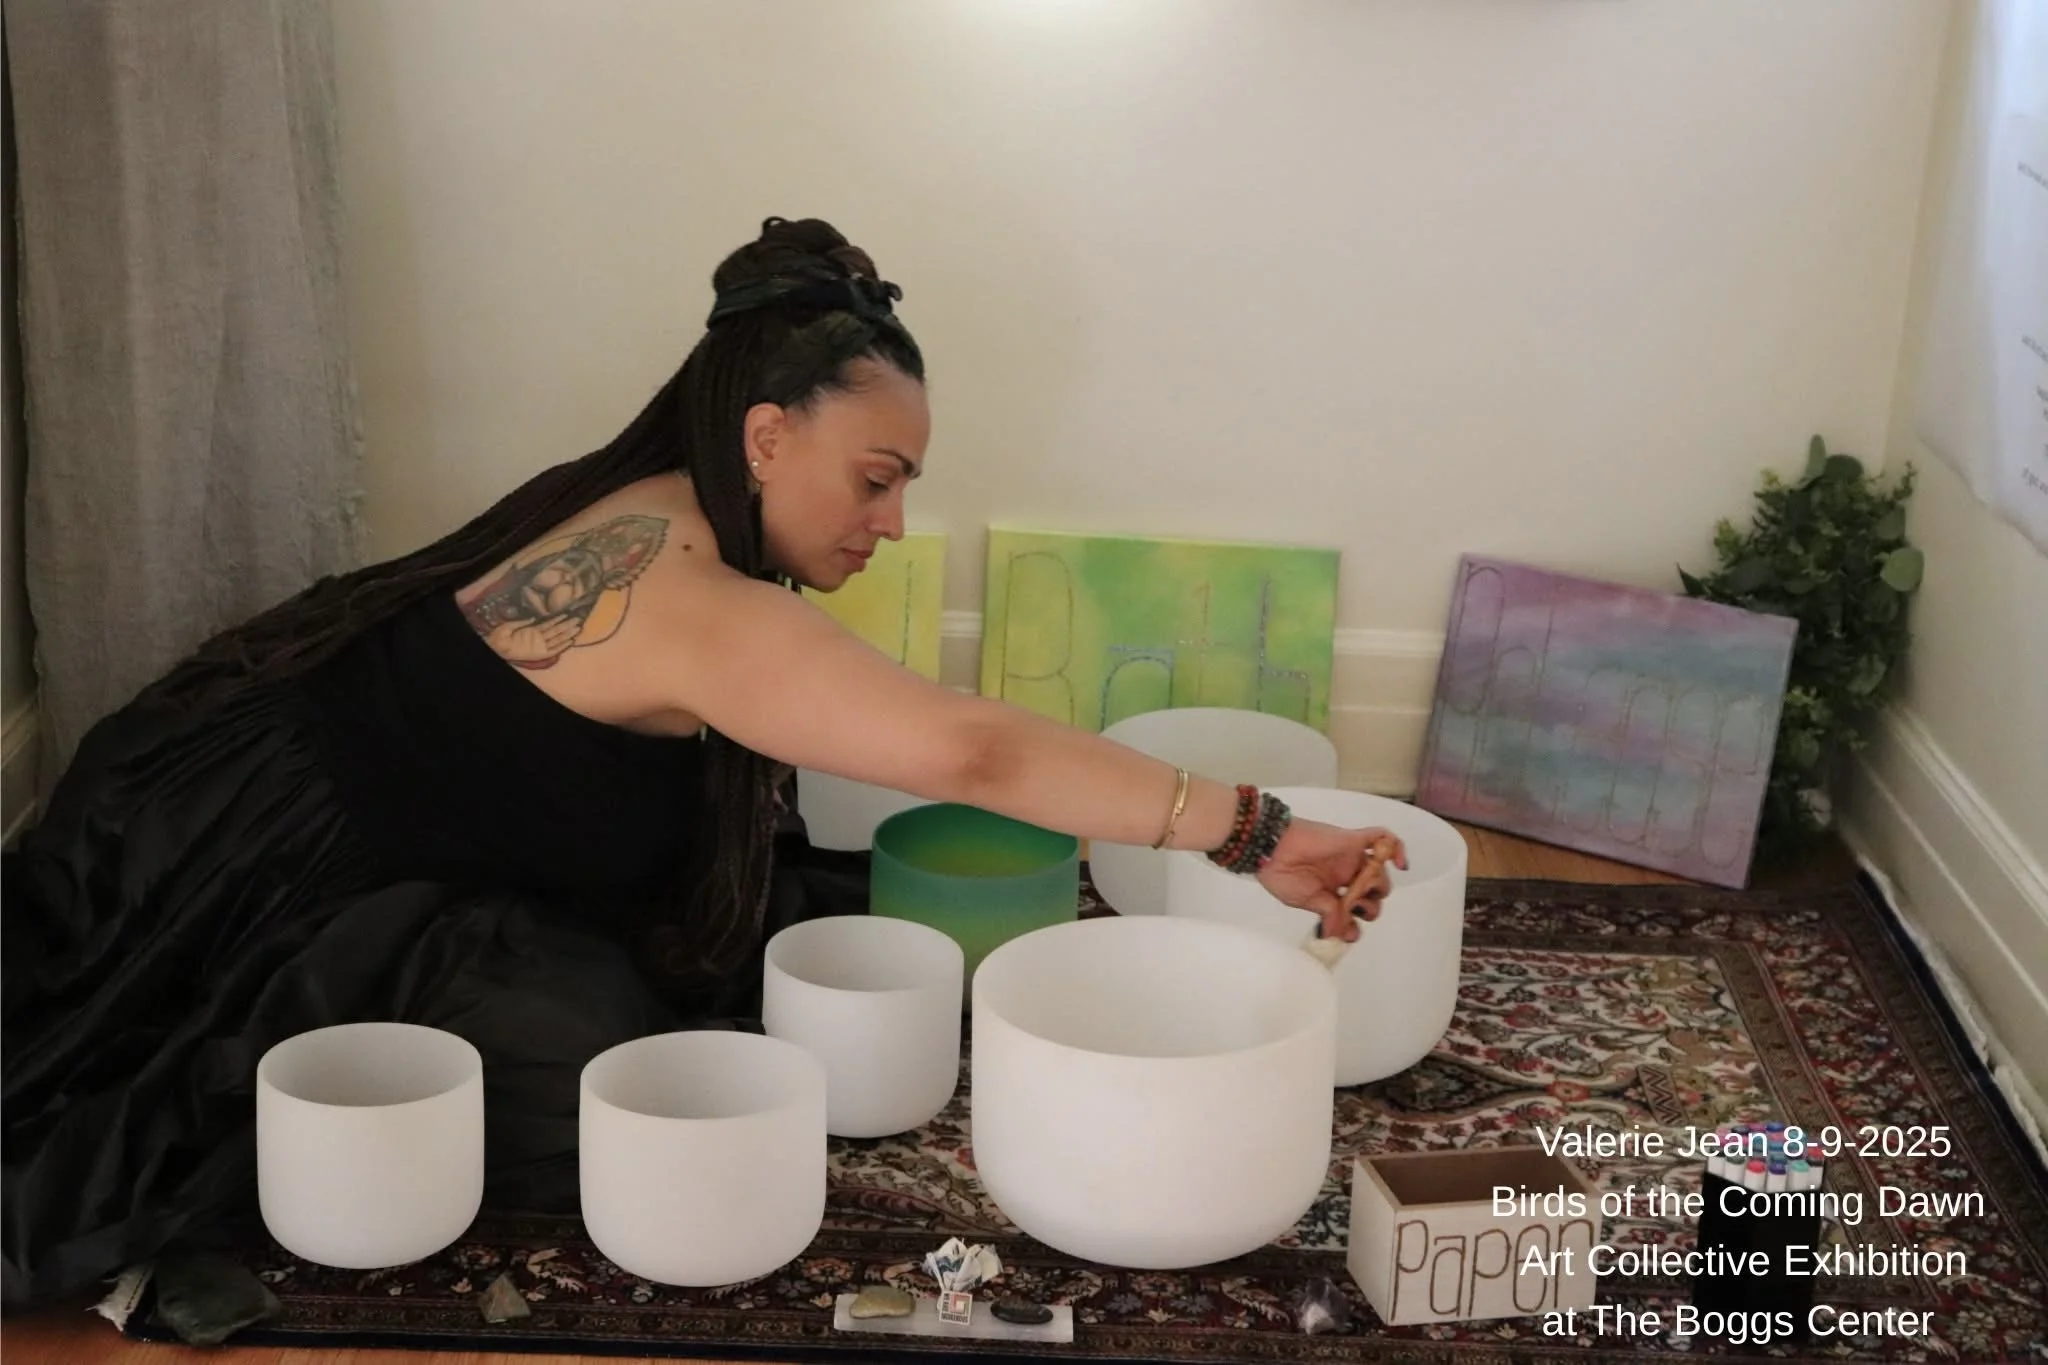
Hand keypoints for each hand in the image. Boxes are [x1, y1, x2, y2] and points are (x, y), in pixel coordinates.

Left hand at [486, 615, 580, 662]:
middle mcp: (538, 638)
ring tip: (578, 628)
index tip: (568, 613)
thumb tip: (535, 617)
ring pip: (557, 638)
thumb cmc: (499, 637)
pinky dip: (562, 646)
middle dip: (567, 625)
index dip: (557, 619)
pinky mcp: (540, 653)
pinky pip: (553, 649)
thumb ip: (522, 621)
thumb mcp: (509, 625)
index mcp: (532, 630)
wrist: (495, 648)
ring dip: (568, 633)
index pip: (548, 623)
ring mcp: (540, 645)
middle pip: (556, 630)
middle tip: (579, 619)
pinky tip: (571, 641)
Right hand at [1253, 819, 1407, 942]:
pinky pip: (1382, 838)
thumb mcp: (1304, 901)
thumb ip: (1327, 913)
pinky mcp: (1353, 840)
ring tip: (1360, 889)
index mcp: (1330, 890)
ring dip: (1378, 885)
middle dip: (1369, 906)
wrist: (1272, 848)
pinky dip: (1396, 848)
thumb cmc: (1282, 875)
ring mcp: (1350, 858)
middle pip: (1373, 893)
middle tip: (1354, 907)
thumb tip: (1336, 934)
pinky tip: (1401, 863)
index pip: (1355, 909)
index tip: (1350, 933)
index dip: (1357, 923)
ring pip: (1380, 871)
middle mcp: (1344, 875)